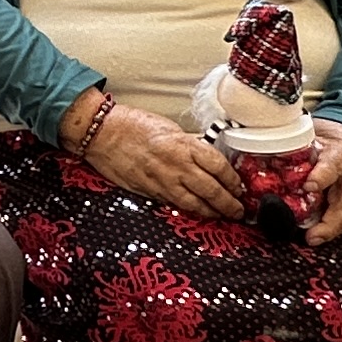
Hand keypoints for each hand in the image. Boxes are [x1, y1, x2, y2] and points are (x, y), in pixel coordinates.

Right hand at [78, 98, 243, 219]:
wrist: (103, 133)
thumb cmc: (133, 125)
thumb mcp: (169, 128)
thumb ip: (189, 145)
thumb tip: (207, 157)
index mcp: (183, 145)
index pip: (219, 166)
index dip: (233, 180)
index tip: (239, 186)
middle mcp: (176, 165)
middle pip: (212, 190)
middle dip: (229, 203)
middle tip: (238, 210)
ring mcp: (163, 182)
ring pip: (195, 204)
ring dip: (213, 212)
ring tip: (223, 216)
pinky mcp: (150, 192)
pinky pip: (176, 205)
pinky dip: (190, 211)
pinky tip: (198, 212)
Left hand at [301, 118, 341, 245]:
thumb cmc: (337, 136)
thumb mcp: (319, 132)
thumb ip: (300, 145)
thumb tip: (269, 152)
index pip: (334, 164)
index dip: (322, 176)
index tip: (308, 186)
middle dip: (330, 223)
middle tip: (312, 236)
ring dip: (330, 228)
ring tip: (314, 238)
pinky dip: (334, 225)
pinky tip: (321, 232)